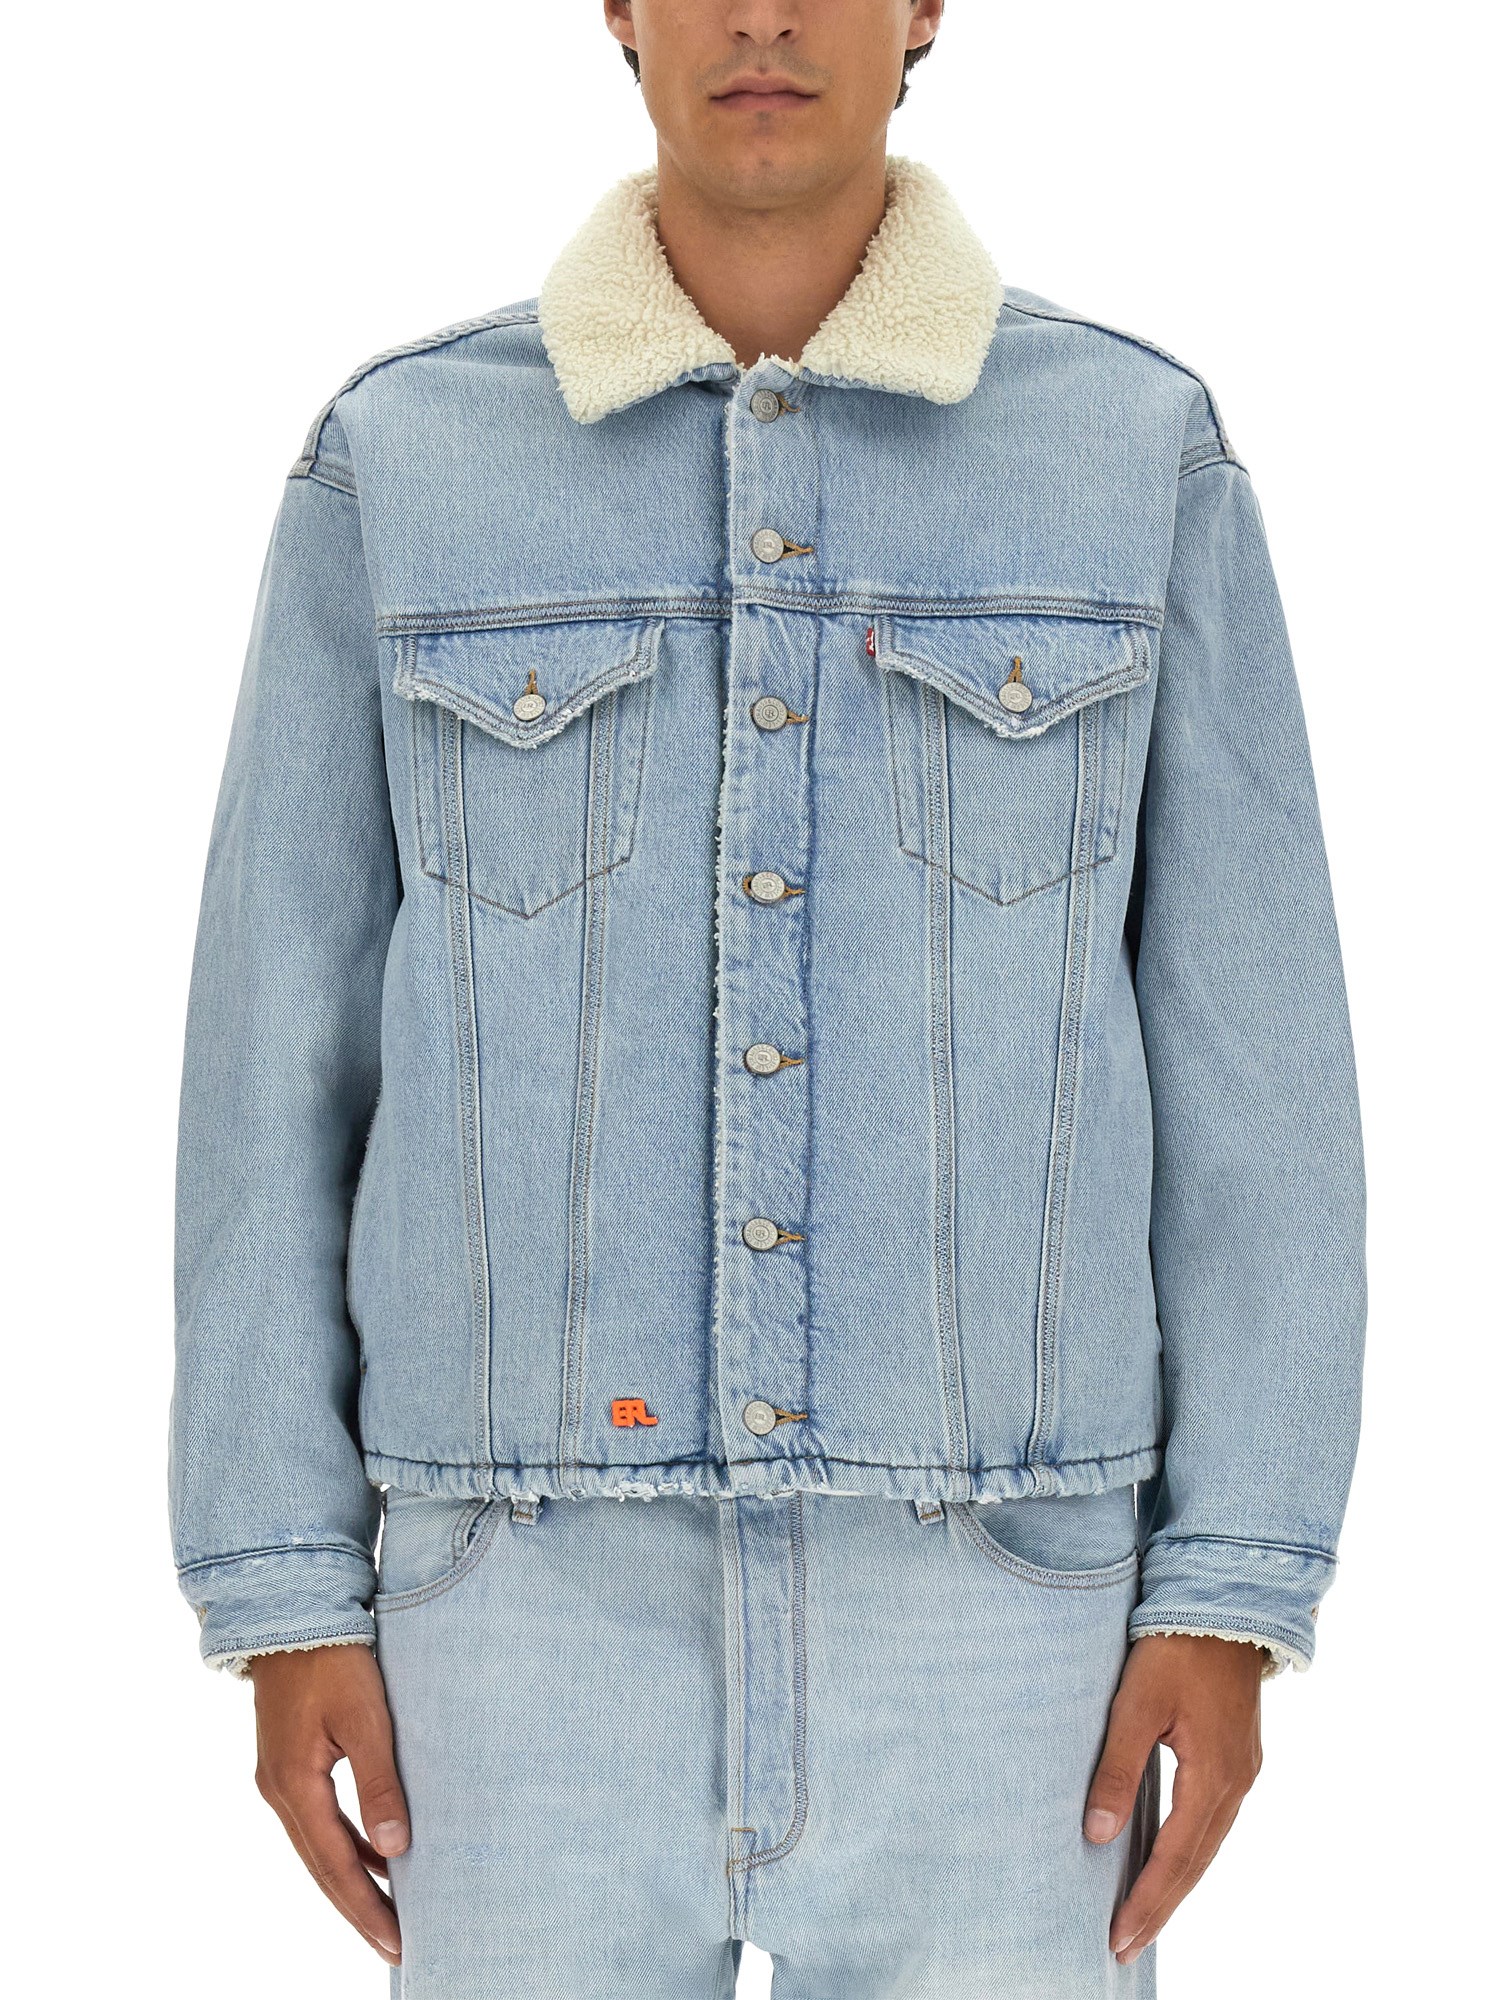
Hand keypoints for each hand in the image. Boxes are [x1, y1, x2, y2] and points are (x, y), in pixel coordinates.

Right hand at [248, 1644, 408, 1966]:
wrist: (291, 1613)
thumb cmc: (333, 1658)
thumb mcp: (365, 1717)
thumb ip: (379, 1782)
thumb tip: (395, 1846)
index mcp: (294, 1784)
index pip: (335, 1865)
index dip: (366, 1906)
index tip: (396, 1941)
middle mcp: (280, 1789)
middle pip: (322, 1866)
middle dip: (359, 1907)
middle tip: (396, 1944)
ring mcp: (281, 1777)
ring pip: (319, 1846)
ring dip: (352, 1879)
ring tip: (390, 1911)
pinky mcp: (290, 1762)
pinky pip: (319, 1820)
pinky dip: (345, 1844)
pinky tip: (374, 1854)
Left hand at [1083, 1632, 1264, 1964]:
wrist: (1225, 1603)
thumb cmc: (1177, 1646)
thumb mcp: (1137, 1702)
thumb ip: (1117, 1768)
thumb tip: (1096, 1833)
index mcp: (1214, 1775)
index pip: (1177, 1858)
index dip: (1147, 1901)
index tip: (1119, 1937)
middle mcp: (1236, 1783)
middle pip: (1197, 1863)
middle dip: (1161, 1906)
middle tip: (1125, 1945)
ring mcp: (1242, 1771)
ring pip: (1208, 1844)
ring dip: (1175, 1882)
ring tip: (1142, 1916)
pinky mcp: (1237, 1756)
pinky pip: (1213, 1820)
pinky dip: (1189, 1850)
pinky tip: (1167, 1860)